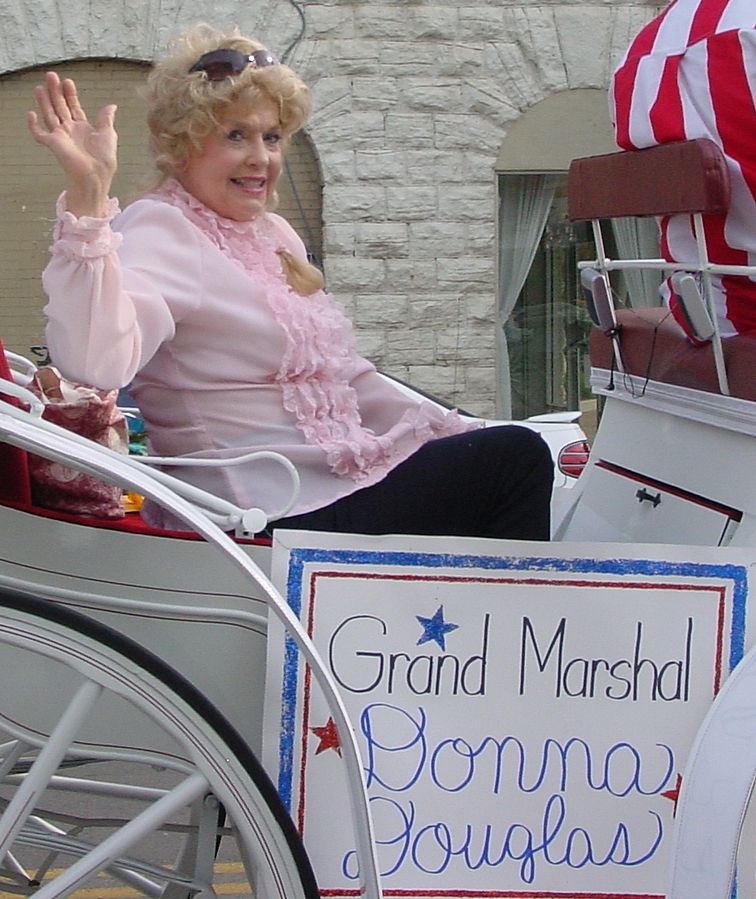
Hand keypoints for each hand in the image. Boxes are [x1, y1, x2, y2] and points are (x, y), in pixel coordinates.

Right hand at [27, 71, 117, 216]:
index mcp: (83, 128)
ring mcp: (60, 137)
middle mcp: (70, 130)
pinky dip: (33, 125)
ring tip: (40, 86)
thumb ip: (106, 118)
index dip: (70, 94)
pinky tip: (31, 113)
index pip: (73, 107)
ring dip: (44, 101)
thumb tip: (112, 105)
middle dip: (55, 91)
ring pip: (49, 114)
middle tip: (51, 75)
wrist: (96, 175)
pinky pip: (39, 134)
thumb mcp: (108, 134)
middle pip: (60, 107)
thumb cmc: (104, 158)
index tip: (68, 81)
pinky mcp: (53, 144)